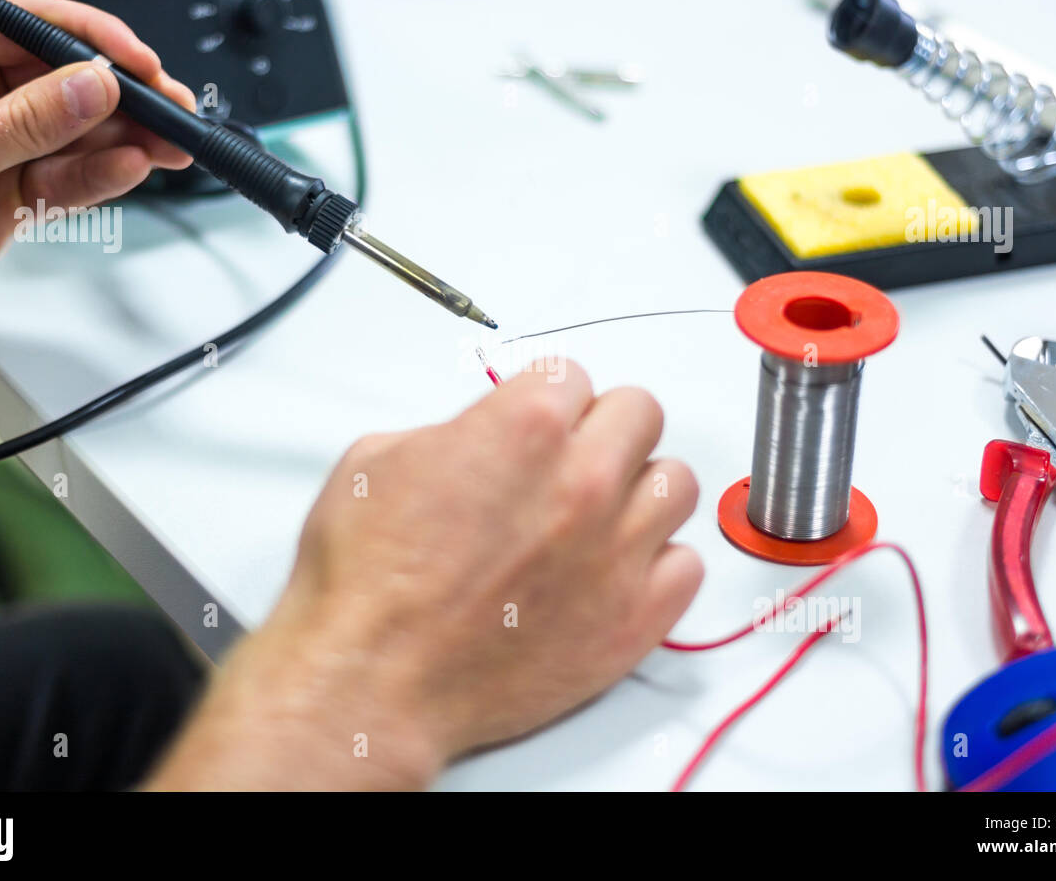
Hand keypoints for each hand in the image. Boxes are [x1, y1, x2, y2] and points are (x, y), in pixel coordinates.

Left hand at [0, 0, 194, 340]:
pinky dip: (98, 176)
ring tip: (168, 146)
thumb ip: (26, 123)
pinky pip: (63, 178)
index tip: (138, 64)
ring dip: (123, 140)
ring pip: (72, 133)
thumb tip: (93, 87)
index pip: (25, 27)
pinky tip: (128, 169)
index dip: (89, 41)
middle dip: (120, 96)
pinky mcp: (3, 196)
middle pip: (61, 81)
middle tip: (171, 111)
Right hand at [148, 360, 702, 789]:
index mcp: (525, 427)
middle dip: (603, 429)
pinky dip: (659, 564)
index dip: (546, 401)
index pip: (574, 376)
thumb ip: (453, 430)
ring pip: (676, 485)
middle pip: (640, 414)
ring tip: (601, 517)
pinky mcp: (635, 617)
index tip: (535, 426)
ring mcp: (618, 550)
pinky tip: (615, 572)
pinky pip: (688, 565)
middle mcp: (584, 480)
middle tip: (572, 461)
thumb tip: (480, 437)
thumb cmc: (367, 583)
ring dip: (640, 491)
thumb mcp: (379, 460)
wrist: (372, 679)